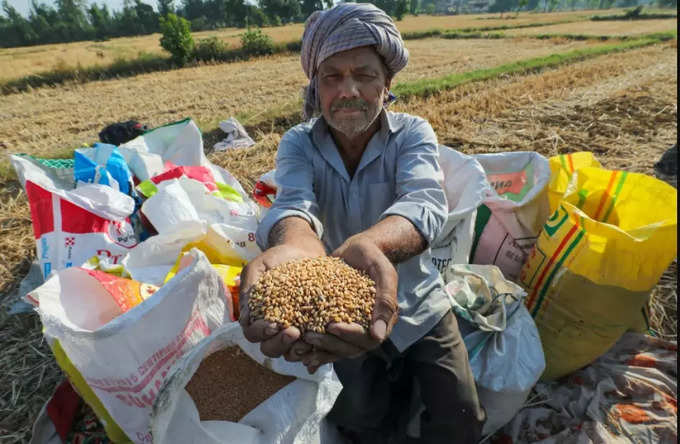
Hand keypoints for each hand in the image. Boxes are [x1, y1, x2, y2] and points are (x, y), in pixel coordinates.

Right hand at [239, 244, 320, 358]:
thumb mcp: (258, 267)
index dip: (261, 332)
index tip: (273, 324)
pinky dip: (314, 350)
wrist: (302, 251)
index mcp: (257, 316)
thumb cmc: (276, 259)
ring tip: (308, 339)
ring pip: (289, 353)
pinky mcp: (311, 331)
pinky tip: (320, 341)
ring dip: (296, 350)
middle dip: (280, 343)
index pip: (253, 333)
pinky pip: (310, 348)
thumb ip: (249, 288)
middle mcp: (273, 329)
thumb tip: (244, 318)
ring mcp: (292, 332)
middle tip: (294, 332)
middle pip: (270, 349)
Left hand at [300, 236, 398, 373]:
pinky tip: (300, 349)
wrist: (358, 250)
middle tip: (309, 336)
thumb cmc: (373, 257)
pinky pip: (328, 340)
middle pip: (350, 349)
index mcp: (384, 320)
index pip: (367, 339)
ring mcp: (352, 327)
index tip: (331, 326)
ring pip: (338, 349)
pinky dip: (315, 347)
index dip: (349, 335)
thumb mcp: (383, 273)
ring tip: (300, 346)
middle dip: (329, 344)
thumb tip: (378, 336)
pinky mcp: (337, 322)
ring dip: (320, 350)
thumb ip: (385, 300)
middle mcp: (368, 328)